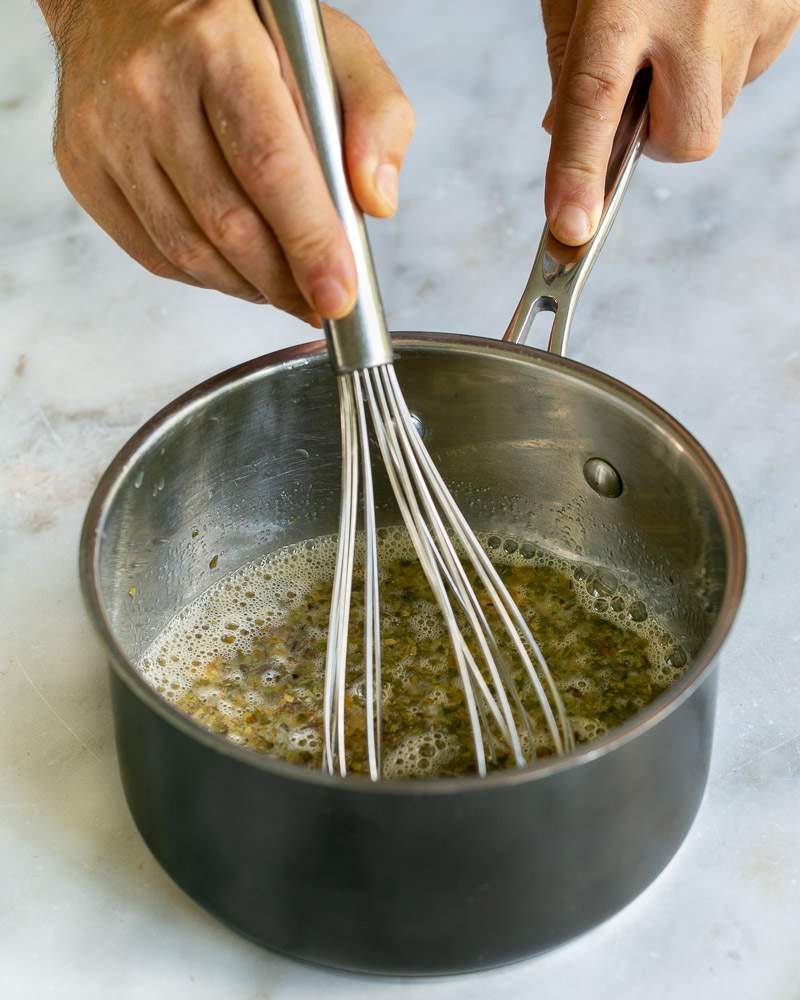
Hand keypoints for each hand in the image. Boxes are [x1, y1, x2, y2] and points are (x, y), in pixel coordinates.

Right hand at [43, 0, 414, 322]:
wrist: (126, 1)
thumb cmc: (242, 27)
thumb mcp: (330, 46)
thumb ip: (376, 115)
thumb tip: (376, 202)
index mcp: (219, 45)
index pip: (271, 167)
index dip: (309, 244)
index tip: (340, 296)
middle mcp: (150, 87)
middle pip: (228, 222)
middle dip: (285, 282)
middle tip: (320, 302)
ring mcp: (106, 131)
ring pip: (187, 249)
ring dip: (248, 287)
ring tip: (285, 288)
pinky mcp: (82, 166)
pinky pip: (153, 253)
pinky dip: (205, 276)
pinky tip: (237, 268)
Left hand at [540, 0, 798, 244]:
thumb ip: (570, 60)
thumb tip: (561, 133)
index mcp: (622, 0)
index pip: (593, 102)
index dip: (579, 172)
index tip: (570, 230)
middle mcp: (694, 11)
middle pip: (687, 138)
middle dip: (661, 139)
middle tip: (643, 96)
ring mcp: (753, 9)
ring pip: (720, 107)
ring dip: (693, 90)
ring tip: (681, 24)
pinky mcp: (790, 7)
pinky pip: (754, 68)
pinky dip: (727, 57)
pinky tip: (715, 10)